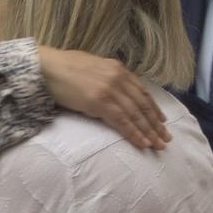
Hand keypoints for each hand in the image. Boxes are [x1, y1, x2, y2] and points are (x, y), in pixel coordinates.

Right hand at [38, 48, 169, 149]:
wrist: (47, 67)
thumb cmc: (64, 68)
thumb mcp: (93, 68)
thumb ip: (108, 77)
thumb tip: (116, 91)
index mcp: (118, 69)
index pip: (142, 92)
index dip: (154, 109)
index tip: (162, 121)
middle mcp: (118, 78)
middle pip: (143, 105)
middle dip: (156, 124)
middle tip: (166, 138)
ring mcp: (110, 90)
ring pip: (136, 115)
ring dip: (149, 132)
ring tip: (158, 145)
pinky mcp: (100, 102)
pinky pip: (122, 122)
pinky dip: (134, 134)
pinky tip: (143, 143)